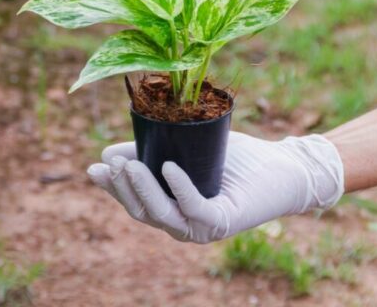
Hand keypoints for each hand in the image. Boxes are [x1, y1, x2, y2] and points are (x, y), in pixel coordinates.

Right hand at [87, 132, 343, 243]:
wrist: (282, 165)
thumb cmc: (235, 157)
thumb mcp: (185, 148)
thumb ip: (151, 150)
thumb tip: (108, 151)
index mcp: (171, 208)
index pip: (133, 202)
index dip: (111, 188)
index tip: (94, 167)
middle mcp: (182, 223)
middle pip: (142, 212)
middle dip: (122, 188)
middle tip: (112, 162)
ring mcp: (202, 227)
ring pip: (162, 215)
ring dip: (142, 190)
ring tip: (130, 164)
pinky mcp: (223, 222)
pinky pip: (194, 209)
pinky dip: (179, 188)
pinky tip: (168, 167)